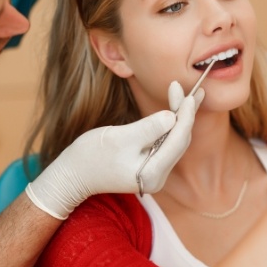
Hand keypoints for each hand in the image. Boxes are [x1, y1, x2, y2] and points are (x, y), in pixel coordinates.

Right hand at [25, 81, 204, 218]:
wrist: (72, 174)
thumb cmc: (91, 156)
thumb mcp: (119, 138)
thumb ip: (148, 128)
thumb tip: (172, 116)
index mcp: (152, 174)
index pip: (177, 140)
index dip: (185, 115)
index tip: (188, 94)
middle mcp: (158, 178)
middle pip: (180, 141)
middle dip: (185, 114)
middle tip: (193, 89)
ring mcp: (155, 173)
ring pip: (175, 141)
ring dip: (180, 118)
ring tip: (189, 95)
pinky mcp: (149, 166)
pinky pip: (166, 143)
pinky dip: (170, 125)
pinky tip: (176, 109)